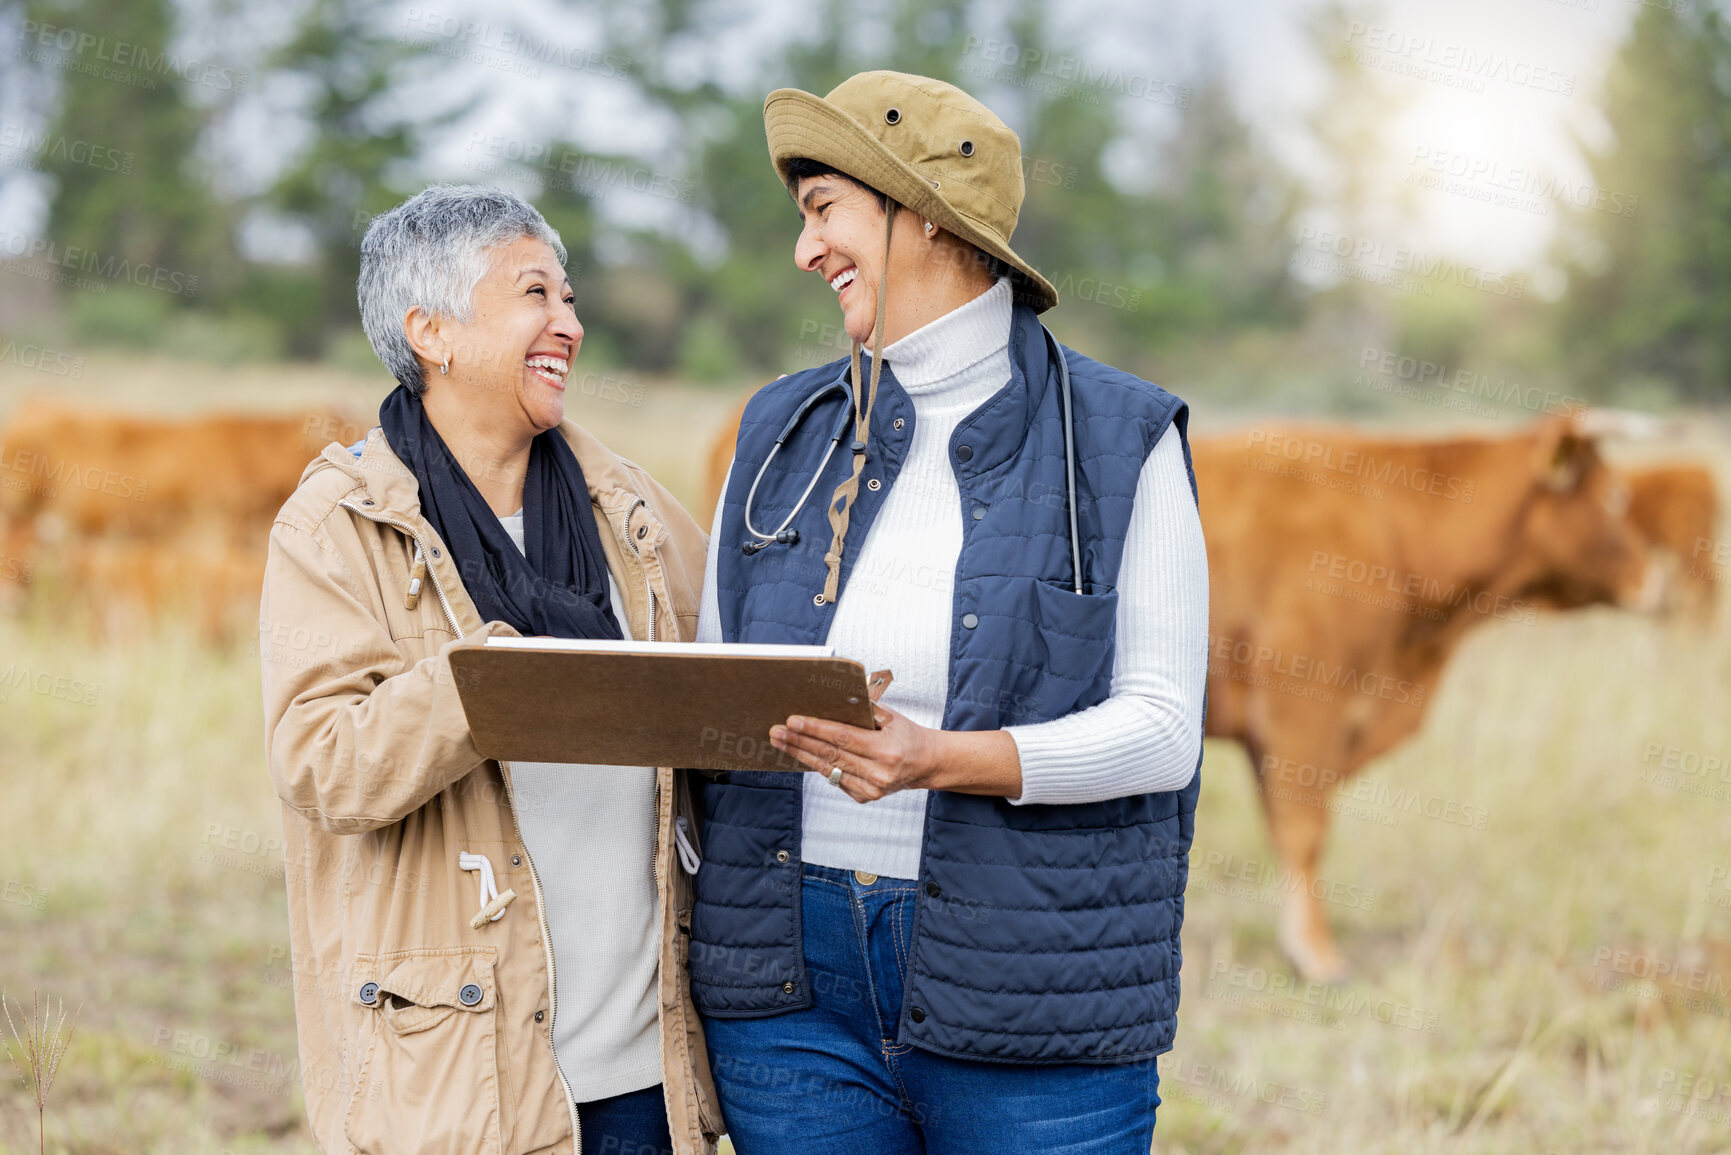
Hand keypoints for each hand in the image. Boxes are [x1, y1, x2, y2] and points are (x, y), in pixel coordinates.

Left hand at [770, 704, 939, 803]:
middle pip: (830, 755)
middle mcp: (878, 773)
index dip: (815, 729)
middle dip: (799, 741)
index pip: (842, 738)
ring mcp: (871, 789)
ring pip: (828, 769)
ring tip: (780, 741)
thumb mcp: (890, 717)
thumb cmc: (907, 735)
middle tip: (776, 731)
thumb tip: (828, 700)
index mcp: (886, 750)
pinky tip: (801, 754)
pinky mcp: (864, 797)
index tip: (793, 721)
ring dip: (801, 754)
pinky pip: (835, 779)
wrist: (926, 763)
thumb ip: (862, 710)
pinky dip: (817, 765)